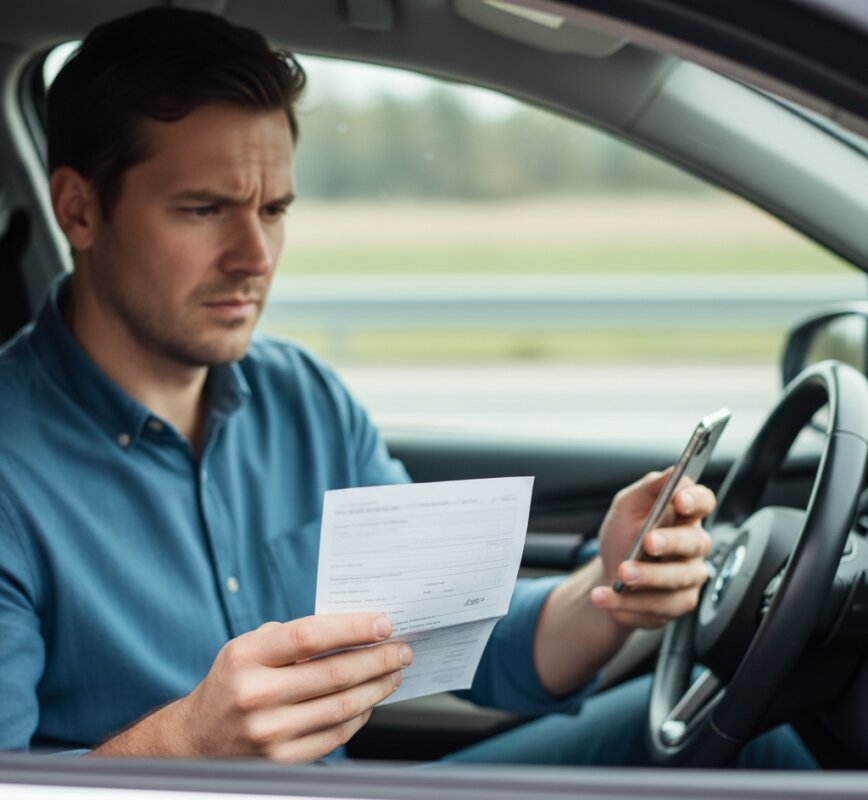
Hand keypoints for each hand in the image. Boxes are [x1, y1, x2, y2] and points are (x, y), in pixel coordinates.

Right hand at [92, 613, 411, 760]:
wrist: (197, 740)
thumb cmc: (233, 682)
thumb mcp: (249, 647)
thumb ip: (293, 637)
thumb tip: (353, 630)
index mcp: (247, 657)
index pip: (310, 636)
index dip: (352, 628)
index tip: (384, 624)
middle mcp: (256, 695)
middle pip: (334, 674)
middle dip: (377, 659)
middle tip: (401, 649)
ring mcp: (269, 732)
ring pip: (341, 707)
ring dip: (377, 688)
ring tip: (394, 673)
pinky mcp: (282, 761)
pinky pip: (335, 736)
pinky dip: (360, 716)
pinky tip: (371, 700)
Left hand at [590, 469, 714, 628]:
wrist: (610, 578)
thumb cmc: (623, 537)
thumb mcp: (627, 507)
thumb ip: (648, 488)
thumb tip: (673, 471)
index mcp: (684, 515)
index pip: (704, 502)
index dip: (696, 500)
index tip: (679, 500)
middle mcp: (693, 547)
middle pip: (695, 542)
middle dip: (671, 542)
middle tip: (647, 542)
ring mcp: (688, 578)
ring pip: (677, 579)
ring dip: (647, 576)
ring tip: (621, 574)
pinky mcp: (676, 605)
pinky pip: (657, 606)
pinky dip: (627, 602)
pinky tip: (604, 596)